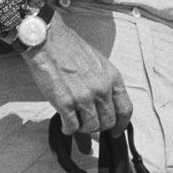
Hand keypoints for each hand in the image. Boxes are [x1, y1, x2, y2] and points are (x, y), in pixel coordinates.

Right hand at [23, 19, 132, 135]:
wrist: (48, 41)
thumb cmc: (70, 49)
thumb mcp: (98, 62)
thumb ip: (105, 83)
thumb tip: (105, 104)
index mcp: (112, 78)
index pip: (125, 109)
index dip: (121, 125)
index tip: (116, 131)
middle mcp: (101, 89)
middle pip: (108, 122)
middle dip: (98, 127)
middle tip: (88, 123)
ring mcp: (83, 97)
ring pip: (91, 127)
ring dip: (82, 128)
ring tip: (74, 121)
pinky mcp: (65, 103)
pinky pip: (72, 126)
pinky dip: (68, 129)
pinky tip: (65, 124)